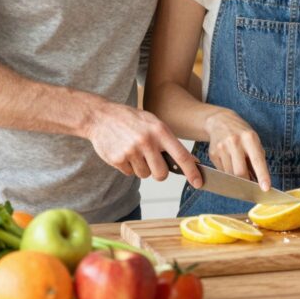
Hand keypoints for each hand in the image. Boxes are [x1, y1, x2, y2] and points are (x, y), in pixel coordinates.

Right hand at [85, 101, 201, 187]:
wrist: (101, 116)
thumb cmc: (131, 120)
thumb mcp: (153, 123)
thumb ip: (169, 141)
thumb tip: (190, 161)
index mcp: (160, 131)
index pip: (181, 156)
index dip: (192, 172)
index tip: (198, 182)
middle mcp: (147, 141)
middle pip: (162, 174)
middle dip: (159, 173)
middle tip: (152, 161)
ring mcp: (131, 151)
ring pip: (145, 175)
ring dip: (142, 167)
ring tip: (134, 150)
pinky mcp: (117, 159)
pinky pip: (130, 173)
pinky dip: (128, 166)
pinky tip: (124, 151)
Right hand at [204, 110, 270, 190]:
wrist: (220, 121)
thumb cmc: (242, 134)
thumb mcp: (254, 141)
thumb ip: (258, 159)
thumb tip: (260, 181)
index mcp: (249, 137)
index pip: (257, 160)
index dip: (262, 175)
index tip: (266, 188)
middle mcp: (234, 142)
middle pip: (240, 172)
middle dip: (246, 183)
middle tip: (252, 188)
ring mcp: (222, 147)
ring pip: (230, 174)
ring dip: (237, 179)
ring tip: (242, 173)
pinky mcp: (212, 153)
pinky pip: (222, 171)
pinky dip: (228, 173)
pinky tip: (231, 165)